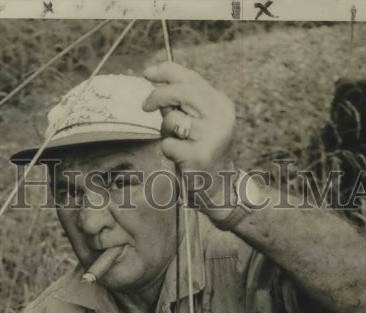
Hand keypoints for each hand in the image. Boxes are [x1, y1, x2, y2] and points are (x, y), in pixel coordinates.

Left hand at [142, 62, 235, 201]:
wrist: (216, 188)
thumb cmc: (201, 150)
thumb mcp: (199, 120)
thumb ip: (184, 103)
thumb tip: (157, 84)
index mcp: (221, 104)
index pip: (191, 78)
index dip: (166, 72)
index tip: (147, 74)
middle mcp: (220, 117)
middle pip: (181, 91)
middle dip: (158, 95)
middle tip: (145, 106)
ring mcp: (211, 137)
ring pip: (173, 119)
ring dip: (165, 130)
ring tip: (175, 140)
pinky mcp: (198, 156)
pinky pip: (168, 144)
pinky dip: (167, 149)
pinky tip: (179, 157)